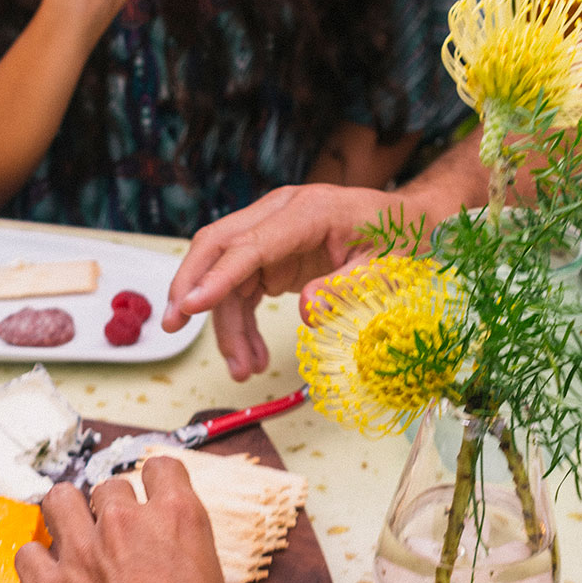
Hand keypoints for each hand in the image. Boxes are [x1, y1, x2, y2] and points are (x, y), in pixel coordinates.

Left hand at [17, 456, 241, 582]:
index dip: (155, 484)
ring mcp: (81, 552)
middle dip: (109, 510)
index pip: (162, 469)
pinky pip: (27, 552)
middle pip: (108, 487)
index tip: (150, 501)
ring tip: (71, 545)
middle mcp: (127, 525)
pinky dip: (35, 565)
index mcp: (180, 523)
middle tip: (112, 542)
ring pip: (58, 500)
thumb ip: (192, 580)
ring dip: (65, 518)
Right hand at [164, 183, 406, 379]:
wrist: (409, 224)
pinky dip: (240, 325)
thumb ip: (348, 289)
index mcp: (308, 211)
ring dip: (224, 325)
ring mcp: (271, 234)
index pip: (249, 244)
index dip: (217, 276)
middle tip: (173, 327)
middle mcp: (280, 215)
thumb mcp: (386, 269)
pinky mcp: (270, 255)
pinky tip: (250, 357)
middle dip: (189, 286)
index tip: (188, 306)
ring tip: (243, 371)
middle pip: (216, 245)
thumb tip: (308, 312)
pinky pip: (240, 291)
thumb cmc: (400, 241)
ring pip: (225, 277)